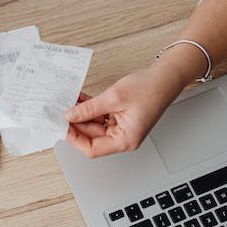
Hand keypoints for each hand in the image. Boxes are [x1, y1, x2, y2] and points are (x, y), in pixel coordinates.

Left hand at [64, 66, 186, 157]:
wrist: (167, 77)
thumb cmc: (150, 88)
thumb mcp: (113, 97)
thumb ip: (89, 108)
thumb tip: (70, 116)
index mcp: (125, 140)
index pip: (92, 149)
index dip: (74, 138)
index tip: (62, 126)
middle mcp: (123, 138)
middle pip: (91, 137)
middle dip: (75, 124)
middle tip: (59, 111)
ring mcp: (122, 128)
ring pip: (93, 126)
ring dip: (81, 114)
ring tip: (68, 102)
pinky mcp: (120, 118)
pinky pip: (100, 117)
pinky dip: (90, 109)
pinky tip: (79, 99)